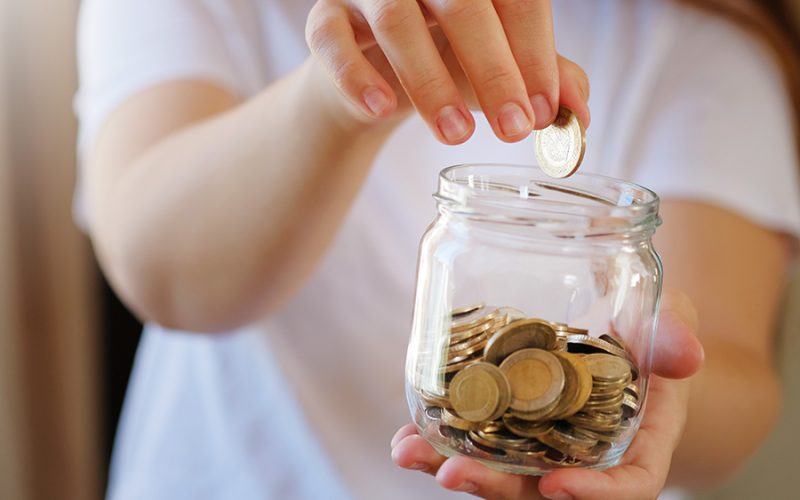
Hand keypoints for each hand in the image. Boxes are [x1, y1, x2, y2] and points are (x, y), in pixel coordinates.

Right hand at [306, 0, 589, 144]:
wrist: (373, 72)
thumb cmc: (445, 57)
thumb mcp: (498, 66)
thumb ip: (541, 78)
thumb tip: (579, 112)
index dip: (535, 52)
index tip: (544, 112)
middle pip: (462, 2)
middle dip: (493, 69)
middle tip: (514, 130)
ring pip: (394, 19)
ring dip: (429, 81)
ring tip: (456, 135)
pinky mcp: (326, 17)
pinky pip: (330, 38)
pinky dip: (356, 75)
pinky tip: (381, 111)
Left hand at [391, 289, 703, 498]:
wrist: (620, 334)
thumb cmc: (649, 332)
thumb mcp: (666, 324)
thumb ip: (672, 337)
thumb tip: (687, 354)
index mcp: (636, 444)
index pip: (626, 485)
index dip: (595, 494)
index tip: (555, 486)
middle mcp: (584, 454)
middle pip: (543, 489)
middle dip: (496, 487)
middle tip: (451, 474)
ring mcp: (542, 443)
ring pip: (501, 471)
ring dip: (451, 465)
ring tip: (408, 451)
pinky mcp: (510, 423)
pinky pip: (477, 440)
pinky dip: (442, 438)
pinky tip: (407, 432)